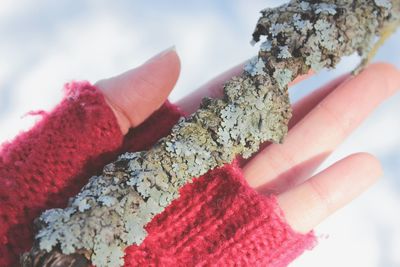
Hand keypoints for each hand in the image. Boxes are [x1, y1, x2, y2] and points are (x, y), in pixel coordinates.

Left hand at [95, 47, 399, 233]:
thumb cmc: (37, 208)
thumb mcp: (71, 140)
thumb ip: (122, 99)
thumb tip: (172, 55)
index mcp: (163, 141)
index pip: (225, 99)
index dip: (264, 73)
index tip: (297, 48)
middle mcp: (203, 171)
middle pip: (271, 124)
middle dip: (320, 93)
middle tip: (364, 62)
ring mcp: (225, 207)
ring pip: (293, 162)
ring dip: (339, 128)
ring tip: (380, 87)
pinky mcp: (243, 245)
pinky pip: (293, 216)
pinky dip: (330, 193)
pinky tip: (363, 166)